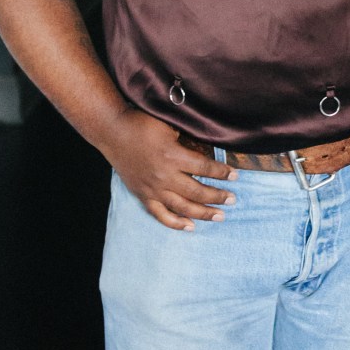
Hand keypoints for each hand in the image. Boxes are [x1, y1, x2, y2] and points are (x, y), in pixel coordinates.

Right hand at [102, 108, 235, 231]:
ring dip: (203, 213)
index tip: (236, 175)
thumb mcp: (169, 124)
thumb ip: (188, 137)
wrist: (112, 132)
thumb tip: (209, 144)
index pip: (205, 168)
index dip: (222, 172)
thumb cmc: (142, 123)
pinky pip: (160, 214)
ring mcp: (153, 188)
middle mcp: (164, 176)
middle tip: (233, 199)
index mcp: (173, 156)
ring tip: (219, 216)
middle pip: (197, 191)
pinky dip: (175, 223)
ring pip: (182, 207)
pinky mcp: (142, 194)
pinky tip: (190, 227)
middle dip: (218, 196)